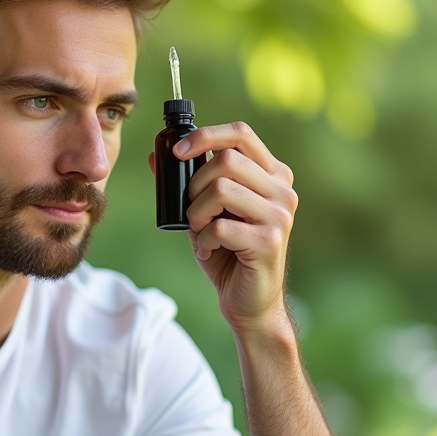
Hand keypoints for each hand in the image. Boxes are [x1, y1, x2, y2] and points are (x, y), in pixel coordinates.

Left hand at [154, 121, 296, 334]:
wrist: (249, 301)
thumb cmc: (228, 253)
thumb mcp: (205, 212)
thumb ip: (185, 183)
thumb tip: (154, 154)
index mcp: (272, 175)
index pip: (241, 134)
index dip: (205, 135)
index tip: (176, 152)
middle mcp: (282, 191)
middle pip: (226, 160)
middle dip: (195, 185)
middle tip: (193, 212)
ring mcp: (280, 216)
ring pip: (222, 190)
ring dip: (197, 214)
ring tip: (201, 231)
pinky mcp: (270, 241)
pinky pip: (221, 227)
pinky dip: (204, 240)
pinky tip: (210, 251)